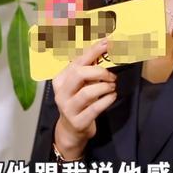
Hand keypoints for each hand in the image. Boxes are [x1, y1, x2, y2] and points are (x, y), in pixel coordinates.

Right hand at [52, 39, 117, 158]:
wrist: (72, 130)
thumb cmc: (79, 101)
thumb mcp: (80, 84)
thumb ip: (88, 67)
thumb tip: (105, 44)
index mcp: (60, 79)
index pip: (77, 60)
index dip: (93, 50)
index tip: (108, 42)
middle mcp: (61, 93)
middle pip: (79, 74)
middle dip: (99, 71)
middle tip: (112, 76)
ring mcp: (68, 109)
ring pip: (87, 92)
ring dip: (105, 87)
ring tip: (112, 87)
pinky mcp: (78, 122)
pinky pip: (95, 108)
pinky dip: (107, 100)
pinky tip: (112, 96)